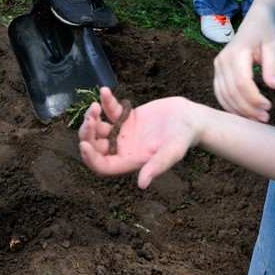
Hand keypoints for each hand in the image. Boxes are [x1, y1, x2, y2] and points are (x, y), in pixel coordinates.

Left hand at [79, 88, 199, 188]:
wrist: (191, 119)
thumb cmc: (183, 139)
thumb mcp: (172, 152)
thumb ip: (157, 166)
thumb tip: (141, 184)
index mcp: (130, 161)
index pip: (103, 166)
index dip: (91, 159)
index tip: (83, 144)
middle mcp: (123, 148)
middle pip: (96, 146)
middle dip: (88, 134)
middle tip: (90, 118)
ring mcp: (124, 132)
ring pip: (100, 128)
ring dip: (93, 117)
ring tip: (95, 105)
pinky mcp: (128, 117)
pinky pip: (111, 110)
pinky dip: (106, 101)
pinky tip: (104, 90)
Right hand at [213, 4, 274, 122]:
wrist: (255, 24)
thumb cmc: (266, 34)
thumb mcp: (274, 46)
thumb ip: (272, 66)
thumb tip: (274, 86)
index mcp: (237, 52)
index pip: (241, 82)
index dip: (253, 98)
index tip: (268, 106)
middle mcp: (223, 60)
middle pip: (231, 91)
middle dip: (248, 108)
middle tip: (265, 118)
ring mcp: (218, 66)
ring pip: (224, 95)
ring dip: (239, 111)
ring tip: (257, 119)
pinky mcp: (217, 72)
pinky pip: (220, 93)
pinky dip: (231, 106)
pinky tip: (245, 114)